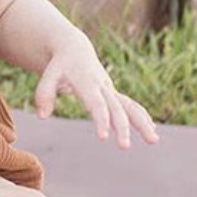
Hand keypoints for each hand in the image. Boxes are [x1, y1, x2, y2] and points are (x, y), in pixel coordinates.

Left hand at [33, 40, 157, 148]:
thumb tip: (42, 116)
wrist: (74, 48)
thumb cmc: (60, 64)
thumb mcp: (48, 75)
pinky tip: (151, 130)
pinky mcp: (113, 93)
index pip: (96, 103)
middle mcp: (102, 86)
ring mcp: (110, 89)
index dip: (101, 119)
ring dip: (142, 122)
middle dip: (122, 128)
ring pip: (130, 106)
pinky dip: (141, 116)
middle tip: (125, 148)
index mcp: (86, 82)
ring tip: (154, 141)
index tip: (104, 137)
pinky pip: (130, 105)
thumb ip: (44, 94)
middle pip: (116, 108)